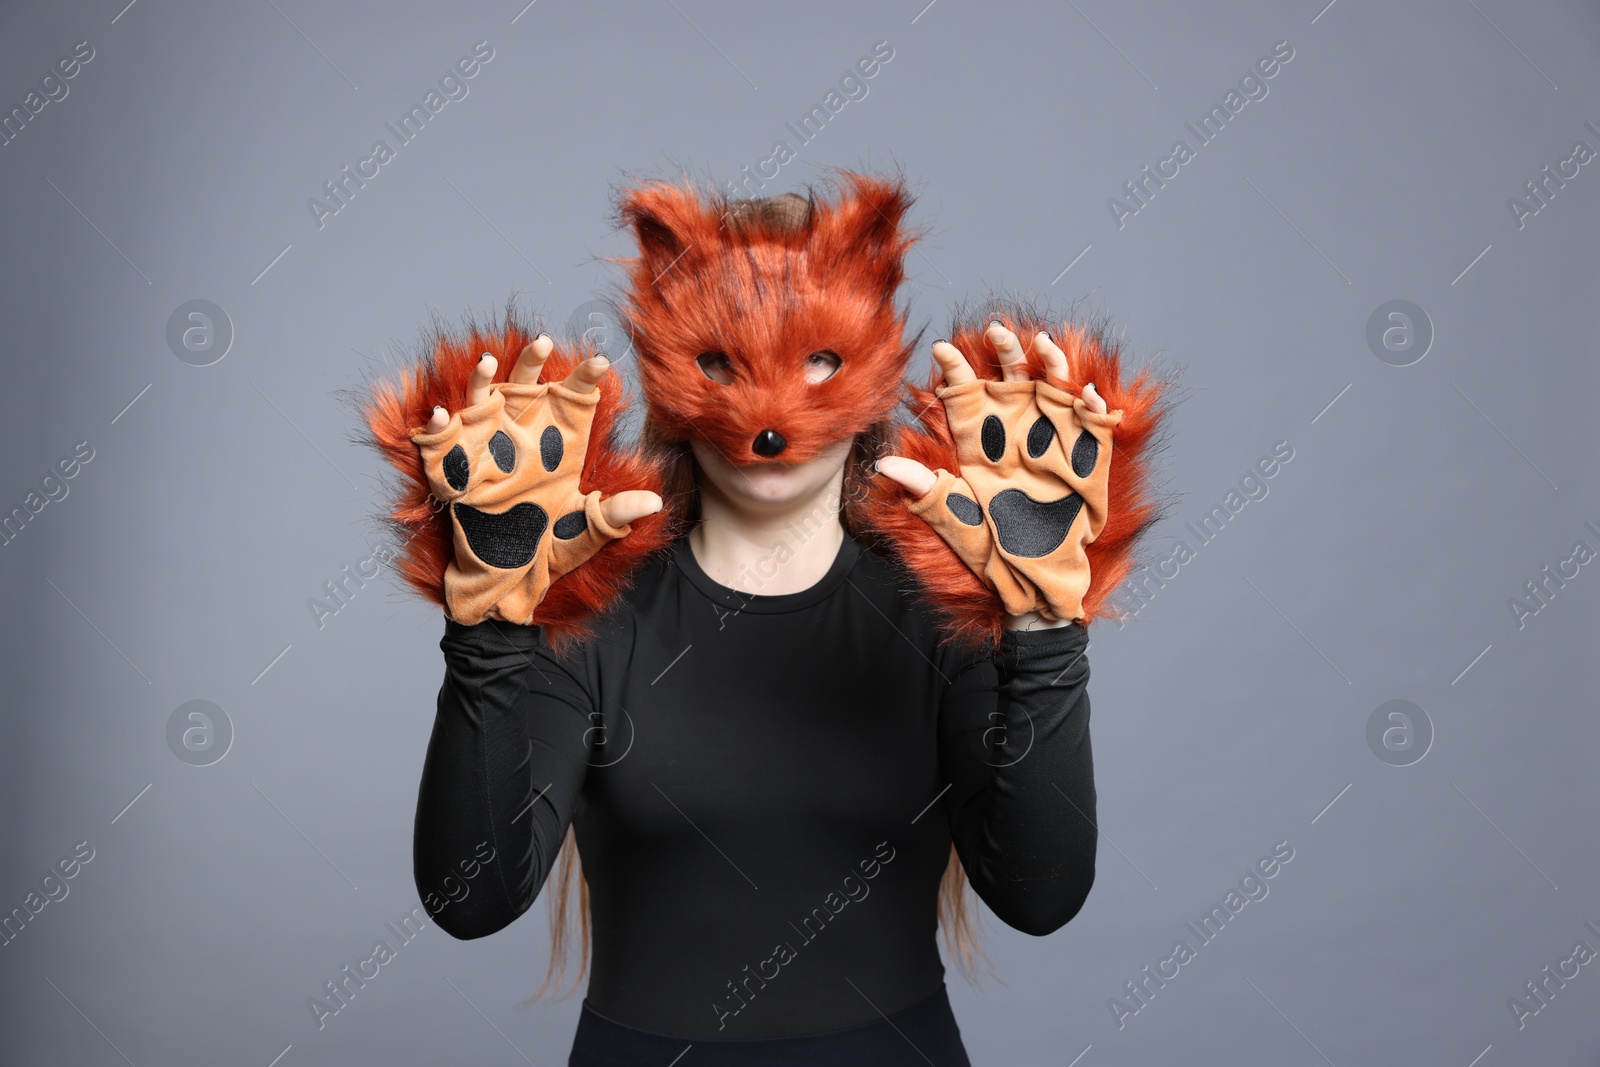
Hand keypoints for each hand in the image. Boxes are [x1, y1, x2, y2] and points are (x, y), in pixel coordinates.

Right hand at [413, 335, 662, 624]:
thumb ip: (615, 514)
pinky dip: (437, 426)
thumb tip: (655, 503)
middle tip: (543, 341)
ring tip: (489, 362)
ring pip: (482, 401)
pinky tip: (440, 413)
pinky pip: (440, 444)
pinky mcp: (455, 472)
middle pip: (527, 386)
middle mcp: (522, 439)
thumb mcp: (586, 532)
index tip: (602, 362)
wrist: (511, 582)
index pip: (574, 400)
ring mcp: (487, 451)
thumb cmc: (550, 551)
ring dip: (482, 381)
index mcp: (558, 446)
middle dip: (532, 362)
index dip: (586, 378)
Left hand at [876, 323, 1120, 625]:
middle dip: (1004, 351)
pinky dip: (1091, 405)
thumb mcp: (954, 520)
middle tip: (994, 330)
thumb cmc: (992, 553)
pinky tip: (1086, 393)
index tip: (941, 348)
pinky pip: (1091, 423)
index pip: (966, 395)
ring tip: (1042, 343)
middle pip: (1010, 378)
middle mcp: (1016, 433)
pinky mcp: (1085, 458)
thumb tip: (883, 463)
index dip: (955, 370)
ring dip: (1051, 363)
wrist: (1034, 584)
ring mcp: (1052, 442)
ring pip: (1052, 387)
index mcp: (981, 444)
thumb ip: (924, 491)